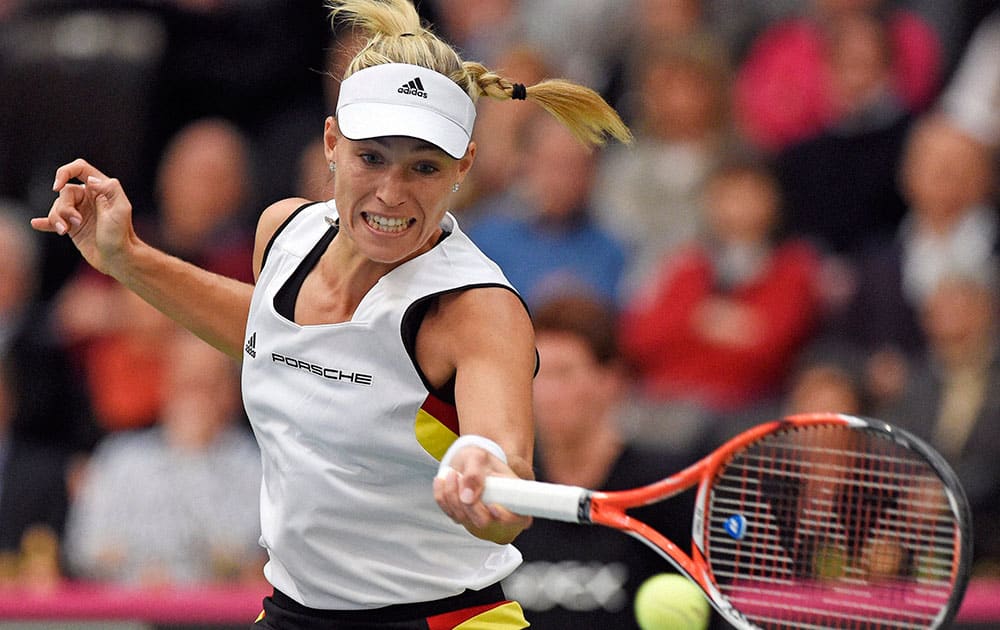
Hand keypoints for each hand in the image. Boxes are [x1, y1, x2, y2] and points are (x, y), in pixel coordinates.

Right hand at [31, 159, 137, 278]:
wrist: (118, 259)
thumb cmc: (121, 235)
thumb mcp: (121, 209)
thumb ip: (110, 189)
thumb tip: (90, 180)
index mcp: (100, 189)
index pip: (79, 168)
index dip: (64, 173)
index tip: (57, 187)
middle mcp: (89, 198)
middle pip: (64, 192)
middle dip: (64, 207)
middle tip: (76, 222)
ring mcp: (79, 212)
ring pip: (57, 207)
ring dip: (56, 218)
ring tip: (64, 232)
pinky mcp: (72, 227)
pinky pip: (53, 221)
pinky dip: (45, 222)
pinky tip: (36, 224)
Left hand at [433, 446, 531, 544]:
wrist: (468, 461)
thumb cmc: (480, 459)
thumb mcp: (478, 458)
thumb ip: (474, 475)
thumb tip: (468, 497)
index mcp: (513, 499)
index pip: (518, 518)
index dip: (506, 517)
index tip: (493, 506)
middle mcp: (498, 513)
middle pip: (483, 521)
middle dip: (468, 502)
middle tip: (461, 478)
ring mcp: (479, 518)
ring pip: (462, 518)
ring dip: (452, 494)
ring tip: (453, 473)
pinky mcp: (462, 518)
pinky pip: (448, 512)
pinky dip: (442, 495)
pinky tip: (445, 481)